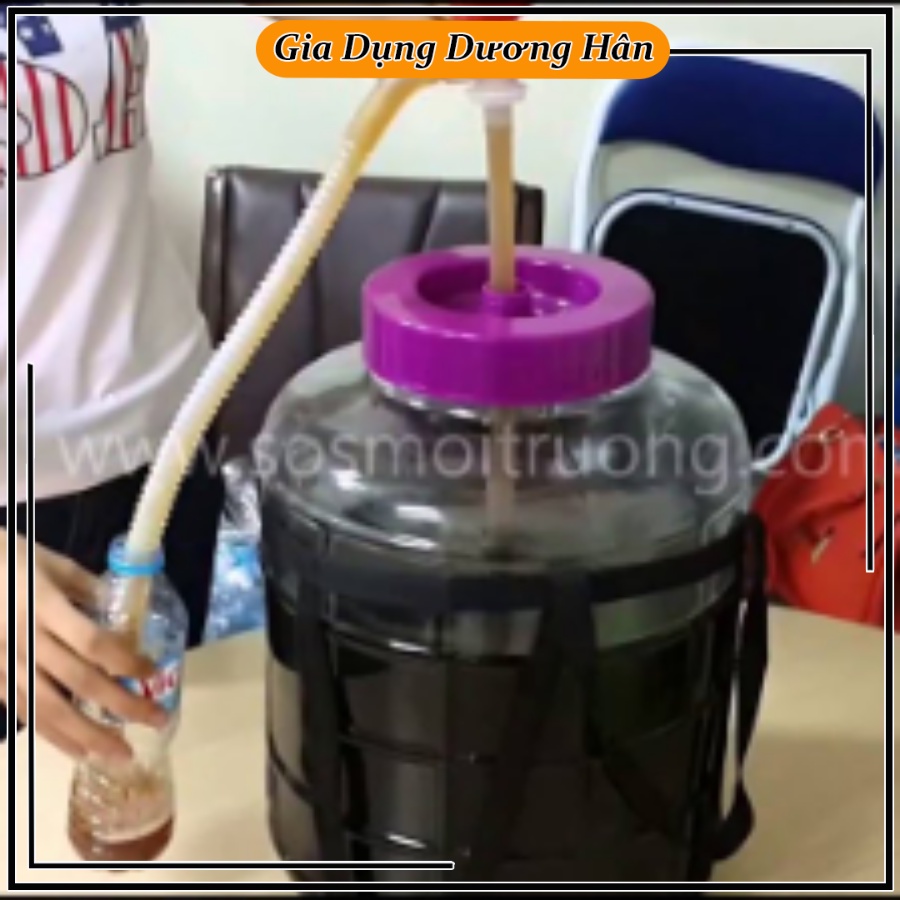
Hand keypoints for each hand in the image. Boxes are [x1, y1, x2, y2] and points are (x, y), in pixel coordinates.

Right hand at [1, 532, 167, 760]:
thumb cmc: (9, 560)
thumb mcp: (54, 563)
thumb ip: (90, 588)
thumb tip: (126, 611)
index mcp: (45, 605)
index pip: (93, 641)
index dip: (125, 660)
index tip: (153, 672)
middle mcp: (25, 640)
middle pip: (78, 681)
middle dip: (121, 705)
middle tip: (156, 720)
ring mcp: (4, 664)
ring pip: (48, 709)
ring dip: (87, 735)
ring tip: (119, 753)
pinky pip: (24, 713)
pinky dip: (52, 736)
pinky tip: (78, 750)